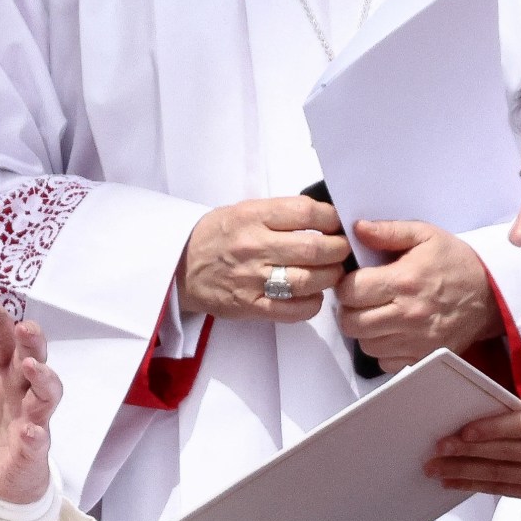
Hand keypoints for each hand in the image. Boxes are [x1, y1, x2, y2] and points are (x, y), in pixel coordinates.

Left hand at [0, 300, 58, 504]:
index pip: (2, 344)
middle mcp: (19, 392)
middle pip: (31, 360)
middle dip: (31, 343)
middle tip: (25, 327)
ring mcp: (31, 419)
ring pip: (46, 394)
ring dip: (43, 378)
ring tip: (32, 367)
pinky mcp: (34, 449)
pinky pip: (39, 439)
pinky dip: (36, 433)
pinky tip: (30, 430)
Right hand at [176, 197, 349, 320]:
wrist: (178, 267)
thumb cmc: (214, 237)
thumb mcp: (241, 211)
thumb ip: (279, 214)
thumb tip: (324, 219)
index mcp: (251, 216)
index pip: (307, 212)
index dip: (332, 218)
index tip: (337, 224)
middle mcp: (253, 246)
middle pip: (315, 249)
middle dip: (339, 250)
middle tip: (341, 250)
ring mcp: (252, 278)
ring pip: (309, 280)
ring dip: (330, 277)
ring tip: (330, 272)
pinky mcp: (250, 305)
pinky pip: (295, 309)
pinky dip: (313, 303)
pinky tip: (311, 295)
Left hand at [333, 219, 501, 370]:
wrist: (493, 296)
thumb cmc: (456, 263)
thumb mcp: (426, 236)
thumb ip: (389, 231)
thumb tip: (356, 229)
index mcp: (404, 282)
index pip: (349, 291)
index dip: (346, 285)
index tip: (357, 281)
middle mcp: (407, 315)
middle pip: (351, 322)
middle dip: (350, 309)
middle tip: (364, 300)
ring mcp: (416, 341)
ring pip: (365, 344)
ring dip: (365, 330)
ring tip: (379, 314)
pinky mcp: (424, 358)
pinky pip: (385, 363)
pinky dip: (384, 350)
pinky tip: (394, 332)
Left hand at [425, 391, 520, 520]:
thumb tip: (500, 410)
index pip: (520, 425)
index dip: (489, 429)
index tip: (462, 431)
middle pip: (504, 450)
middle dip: (466, 451)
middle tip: (437, 449)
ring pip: (499, 472)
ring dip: (463, 471)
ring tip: (435, 468)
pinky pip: (503, 489)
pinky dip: (476, 486)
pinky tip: (454, 482)